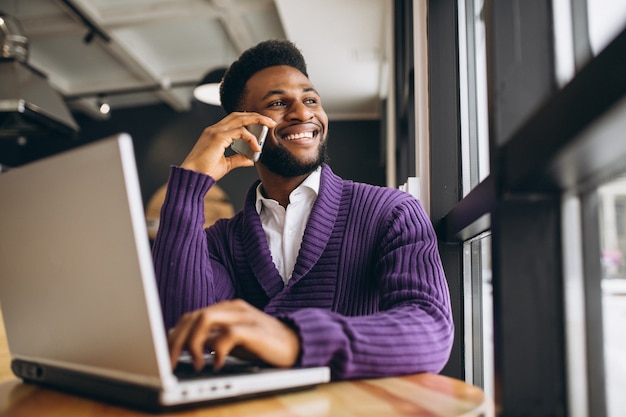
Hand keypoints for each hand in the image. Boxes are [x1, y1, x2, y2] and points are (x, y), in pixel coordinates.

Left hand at [167, 299, 300, 370]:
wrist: (298, 344)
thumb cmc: (264, 346)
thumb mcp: (233, 343)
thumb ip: (212, 340)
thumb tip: (184, 349)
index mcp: (225, 309)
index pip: (190, 317)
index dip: (173, 336)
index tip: (161, 355)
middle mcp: (232, 308)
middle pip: (193, 317)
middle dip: (175, 341)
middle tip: (168, 364)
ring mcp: (244, 316)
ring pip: (205, 319)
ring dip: (193, 343)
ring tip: (195, 364)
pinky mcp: (255, 329)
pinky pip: (228, 334)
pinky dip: (217, 351)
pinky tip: (217, 365)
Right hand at [181, 112, 275, 179]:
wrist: (192, 177)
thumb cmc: (204, 172)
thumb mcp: (226, 164)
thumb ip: (238, 159)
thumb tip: (251, 159)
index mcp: (214, 133)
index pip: (234, 120)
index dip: (249, 120)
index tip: (261, 125)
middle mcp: (214, 129)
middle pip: (239, 115)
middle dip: (256, 116)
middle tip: (270, 121)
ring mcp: (215, 132)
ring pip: (240, 119)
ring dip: (257, 120)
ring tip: (269, 126)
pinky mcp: (218, 137)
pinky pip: (240, 132)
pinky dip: (251, 138)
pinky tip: (256, 147)